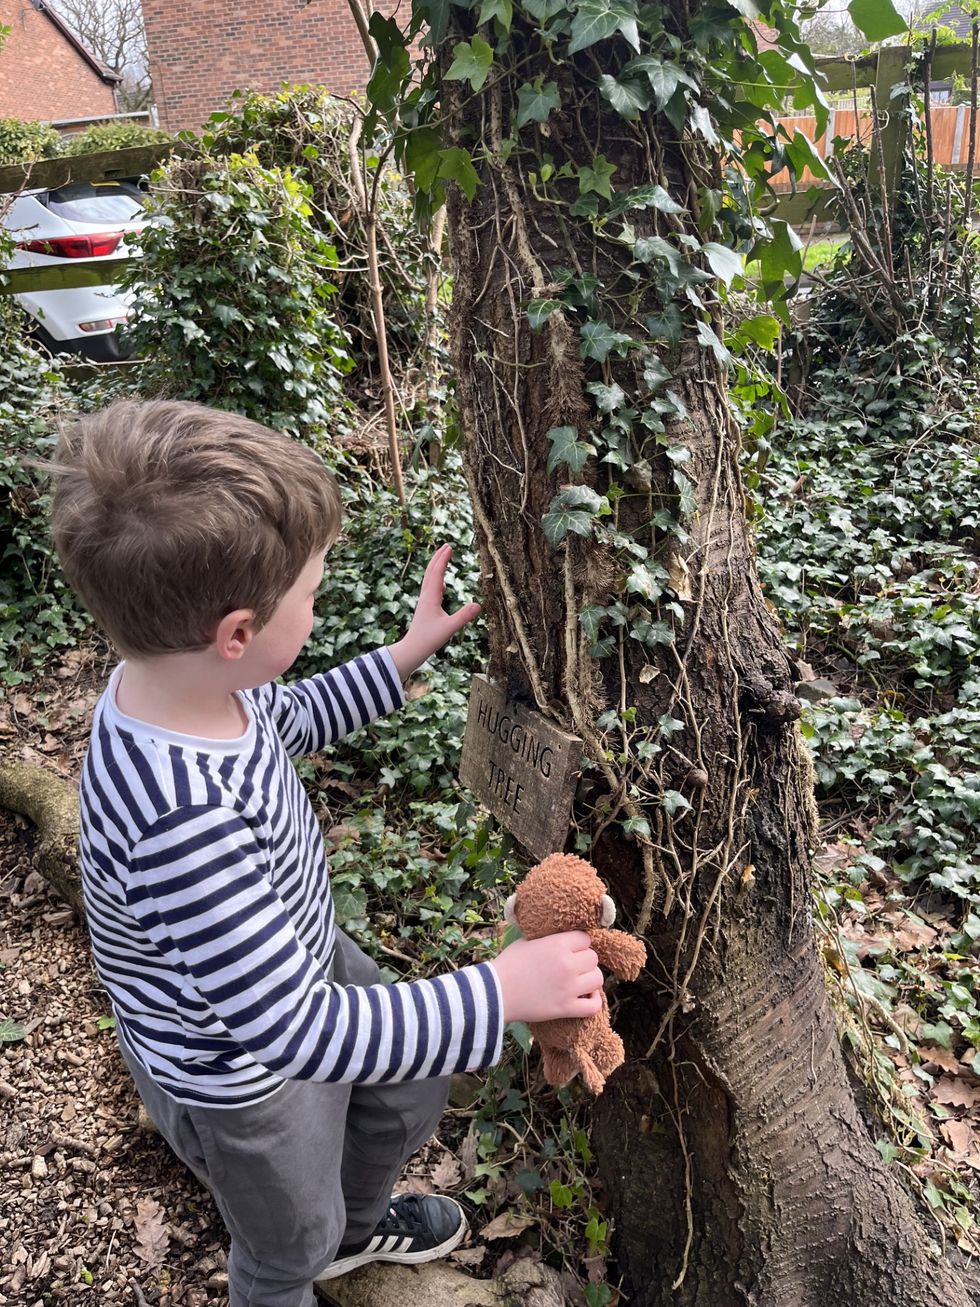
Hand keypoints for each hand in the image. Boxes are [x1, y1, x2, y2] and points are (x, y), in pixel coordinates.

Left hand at [388, 545, 480, 681]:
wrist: (412, 649)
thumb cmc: (429, 639)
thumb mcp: (449, 628)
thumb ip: (464, 616)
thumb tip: (479, 605)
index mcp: (431, 597)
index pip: (437, 573)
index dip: (443, 559)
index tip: (449, 546)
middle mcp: (426, 596)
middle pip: (430, 571)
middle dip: (438, 558)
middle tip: (446, 545)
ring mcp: (424, 602)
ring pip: (429, 579)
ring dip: (435, 567)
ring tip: (443, 559)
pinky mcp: (425, 608)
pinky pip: (430, 589)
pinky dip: (435, 580)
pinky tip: (441, 585)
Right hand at [490, 932, 603, 1024]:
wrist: (494, 993)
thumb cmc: (507, 965)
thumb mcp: (526, 941)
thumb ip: (547, 938)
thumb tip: (559, 936)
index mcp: (557, 944)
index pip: (585, 938)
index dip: (578, 944)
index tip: (571, 949)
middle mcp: (567, 964)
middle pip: (593, 958)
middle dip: (584, 960)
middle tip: (573, 966)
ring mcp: (568, 987)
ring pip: (598, 978)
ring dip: (590, 979)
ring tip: (579, 981)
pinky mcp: (566, 1008)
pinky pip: (594, 1006)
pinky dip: (594, 1001)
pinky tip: (586, 996)